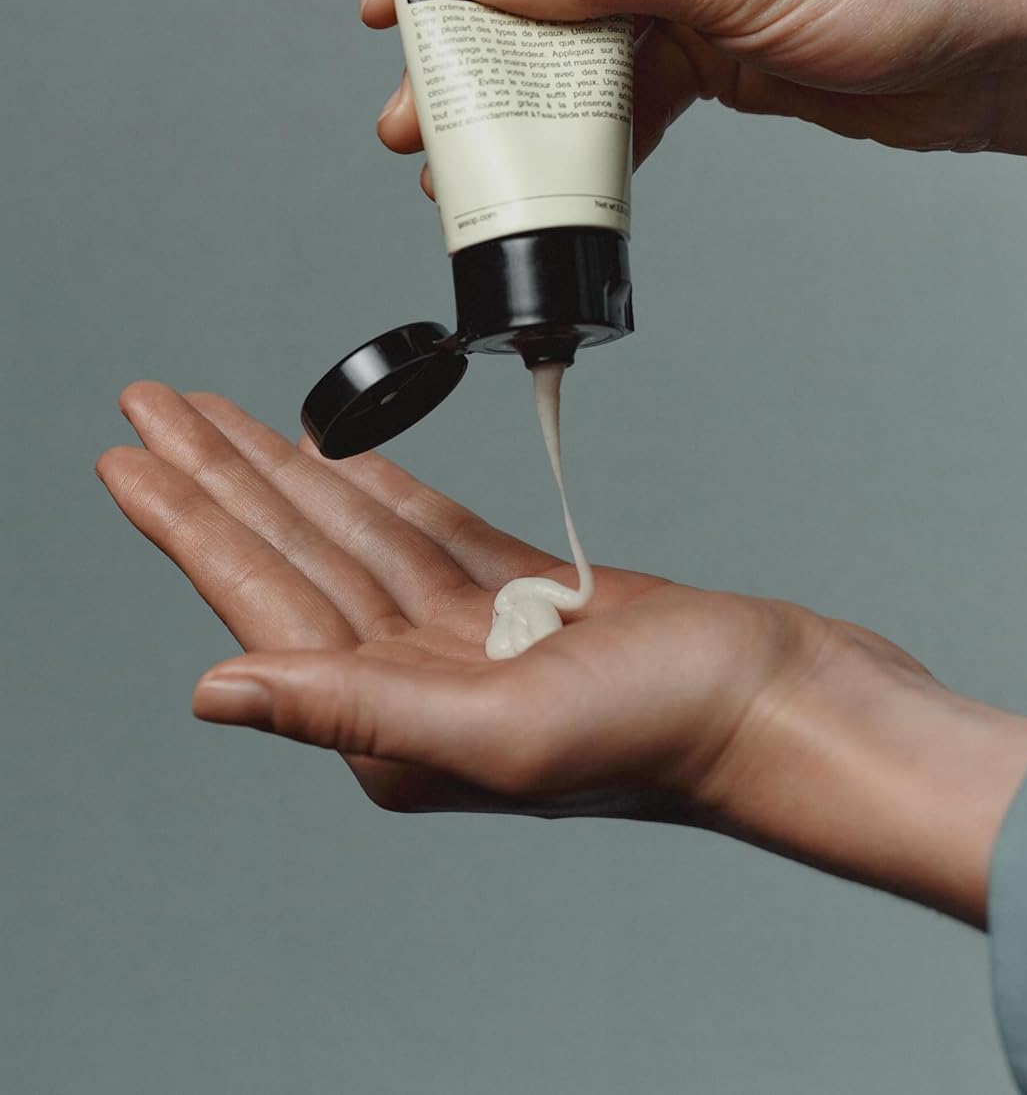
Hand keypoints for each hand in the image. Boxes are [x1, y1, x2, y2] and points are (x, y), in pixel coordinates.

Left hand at [98, 382, 1026, 926]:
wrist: (787, 702)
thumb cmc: (674, 728)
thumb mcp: (506, 729)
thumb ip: (357, 712)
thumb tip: (215, 691)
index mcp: (397, 725)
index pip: (266, 604)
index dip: (192, 522)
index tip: (129, 455)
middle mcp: (421, 686)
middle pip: (297, 558)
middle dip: (221, 478)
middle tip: (152, 406)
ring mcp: (475, 640)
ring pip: (356, 537)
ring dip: (288, 473)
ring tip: (221, 419)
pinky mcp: (530, 600)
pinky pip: (430, 534)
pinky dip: (380, 491)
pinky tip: (338, 461)